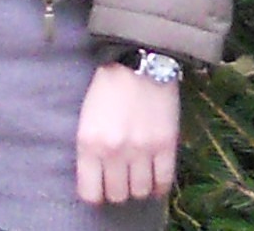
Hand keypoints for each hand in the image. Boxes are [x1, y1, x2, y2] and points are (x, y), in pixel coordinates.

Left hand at [75, 61, 180, 204]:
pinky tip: (155, 175)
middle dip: (118, 189)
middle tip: (121, 176)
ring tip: (139, 173)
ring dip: (139, 186)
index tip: (101, 187)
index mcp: (89, 142)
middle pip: (117, 195)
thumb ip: (90, 148)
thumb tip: (97, 179)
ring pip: (141, 192)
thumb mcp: (87, 116)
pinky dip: (159, 185)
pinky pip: (164, 182)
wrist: (140, 57)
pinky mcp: (166, 145)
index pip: (90, 193)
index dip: (96, 194)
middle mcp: (114, 151)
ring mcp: (142, 149)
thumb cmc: (109, 85)